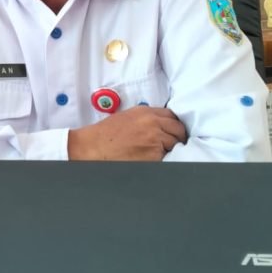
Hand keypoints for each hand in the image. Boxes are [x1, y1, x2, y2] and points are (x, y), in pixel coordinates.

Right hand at [68, 106, 187, 160]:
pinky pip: (168, 157)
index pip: (172, 115)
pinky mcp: (154, 154)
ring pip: (175, 143)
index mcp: (145, 112)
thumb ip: (145, 118)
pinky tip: (157, 161)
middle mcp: (152, 123)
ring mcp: (155, 139)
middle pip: (178, 129)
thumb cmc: (105, 135)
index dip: (173, 125)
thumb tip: (159, 125)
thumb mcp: (127, 118)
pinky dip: (165, 159)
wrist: (93, 147)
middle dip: (177, 137)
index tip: (173, 131)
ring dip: (172, 149)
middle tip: (174, 145)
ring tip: (162, 154)